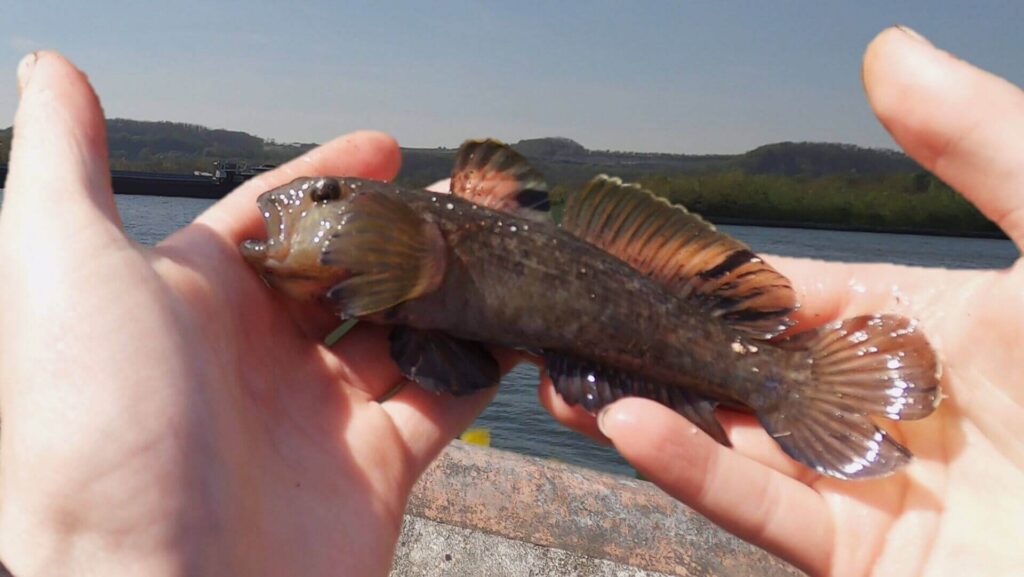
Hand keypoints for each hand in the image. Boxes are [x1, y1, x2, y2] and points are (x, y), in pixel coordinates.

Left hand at [0, 52, 507, 575]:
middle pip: (353, 268)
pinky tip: (514, 324)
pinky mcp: (375, 467)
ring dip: (453, 285)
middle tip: (467, 197)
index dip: (332, 177)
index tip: (389, 147)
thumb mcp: (59, 268)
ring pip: (406, 326)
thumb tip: (56, 70)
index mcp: (193, 300)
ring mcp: (321, 411)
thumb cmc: (94, 432)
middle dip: (407, 230)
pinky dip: (481, 361)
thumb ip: (65, 164)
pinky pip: (443, 398)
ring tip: (503, 244)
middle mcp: (259, 353)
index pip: (277, 216)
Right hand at [544, 28, 1023, 576]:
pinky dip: (693, 472)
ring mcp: (874, 490)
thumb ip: (982, 146)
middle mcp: (888, 407)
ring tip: (570, 379)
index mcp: (926, 326)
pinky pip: (766, 512)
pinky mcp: (866, 565)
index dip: (715, 279)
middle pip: (748, 373)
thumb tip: (889, 50)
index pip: (793, 295)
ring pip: (739, 445)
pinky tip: (629, 428)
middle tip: (578, 324)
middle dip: (662, 352)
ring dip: (652, 412)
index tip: (633, 260)